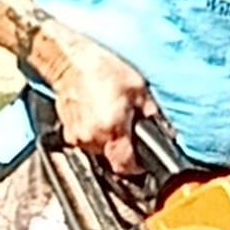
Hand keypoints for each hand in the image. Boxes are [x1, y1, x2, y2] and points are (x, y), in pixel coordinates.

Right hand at [51, 37, 158, 175]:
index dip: (138, 166)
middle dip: (124, 149)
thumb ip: (152, 115)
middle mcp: (92, 139)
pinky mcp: (67, 133)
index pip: (126, 168)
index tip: (142, 159)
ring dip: (108, 142)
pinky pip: (87, 142)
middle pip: (113, 160)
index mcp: (112, 131)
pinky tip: (97, 116)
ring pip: (99, 152)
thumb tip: (163, 132)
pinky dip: (95, 135)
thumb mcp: (139, 89)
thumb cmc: (102, 70)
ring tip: (112, 118)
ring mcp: (77, 138)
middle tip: (128, 128)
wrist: (70, 61)